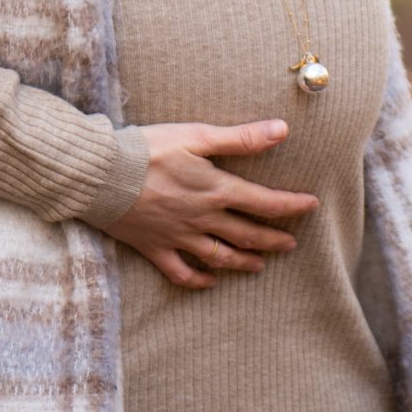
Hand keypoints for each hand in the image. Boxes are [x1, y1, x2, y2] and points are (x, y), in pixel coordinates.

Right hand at [94, 119, 318, 289]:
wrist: (100, 175)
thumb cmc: (148, 150)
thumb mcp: (197, 136)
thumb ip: (241, 138)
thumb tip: (282, 130)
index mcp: (216, 190)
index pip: (265, 203)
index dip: (291, 206)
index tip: (311, 206)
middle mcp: (202, 218)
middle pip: (247, 234)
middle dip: (273, 240)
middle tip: (291, 244)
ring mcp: (178, 237)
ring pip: (220, 256)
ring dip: (243, 262)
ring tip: (259, 266)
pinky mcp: (154, 247)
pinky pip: (181, 272)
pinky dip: (199, 280)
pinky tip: (211, 281)